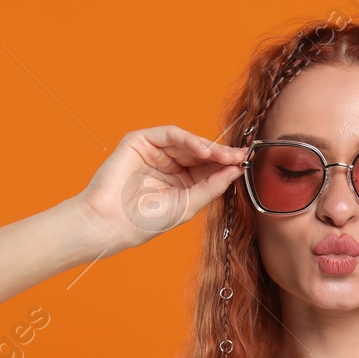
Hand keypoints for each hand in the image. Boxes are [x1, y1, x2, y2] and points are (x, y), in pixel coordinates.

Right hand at [73, 125, 245, 248]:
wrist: (113, 223)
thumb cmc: (147, 221)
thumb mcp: (189, 204)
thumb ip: (212, 186)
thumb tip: (236, 169)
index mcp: (180, 181)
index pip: (207, 167)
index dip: (225, 164)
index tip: (244, 162)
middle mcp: (168, 164)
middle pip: (200, 152)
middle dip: (220, 153)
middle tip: (239, 156)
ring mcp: (154, 152)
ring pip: (187, 141)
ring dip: (208, 147)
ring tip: (224, 155)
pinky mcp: (140, 141)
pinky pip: (169, 134)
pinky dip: (188, 139)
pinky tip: (203, 150)